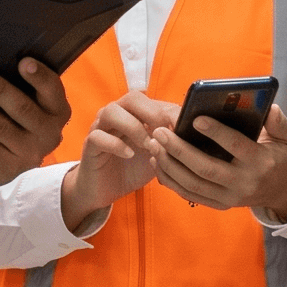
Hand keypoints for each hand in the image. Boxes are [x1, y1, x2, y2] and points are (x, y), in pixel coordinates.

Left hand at [0, 61, 71, 186]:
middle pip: (22, 108)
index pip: (53, 91)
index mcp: (57, 112)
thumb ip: (17, 85)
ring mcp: (28, 155)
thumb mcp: (19, 103)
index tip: (23, 62)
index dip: (40, 77)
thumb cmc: (8, 118)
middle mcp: (49, 135)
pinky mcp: (5, 168)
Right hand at [61, 92, 175, 233]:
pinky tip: (129, 155)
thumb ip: (173, 144)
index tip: (185, 128)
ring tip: (148, 146)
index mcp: (135, 113)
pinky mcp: (90, 144)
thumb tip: (197, 138)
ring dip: (134, 127)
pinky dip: (116, 144)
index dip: (171, 111)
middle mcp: (117, 114)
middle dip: (152, 113)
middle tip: (165, 133)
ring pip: (112, 112)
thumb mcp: (159, 155)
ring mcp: (101, 127)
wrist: (105, 189)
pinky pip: (98, 136)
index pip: (154, 101)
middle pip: (132, 97)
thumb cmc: (133, 168)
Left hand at [150, 105, 286, 217]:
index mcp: (260, 161)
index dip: (216, 132)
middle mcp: (244, 182)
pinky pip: (189, 194)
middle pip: (206, 168)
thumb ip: (277, 121)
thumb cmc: (276, 155)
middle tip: (160, 132)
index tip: (195, 119)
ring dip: (169, 165)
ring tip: (153, 145)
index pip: (236, 146)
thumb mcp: (283, 137)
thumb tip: (270, 107)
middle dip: (179, 150)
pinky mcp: (219, 204)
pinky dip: (170, 180)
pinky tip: (158, 161)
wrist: (281, 189)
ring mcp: (230, 197)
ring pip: (193, 184)